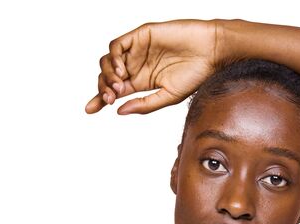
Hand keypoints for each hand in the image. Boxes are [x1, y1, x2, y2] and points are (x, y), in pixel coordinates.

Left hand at [85, 19, 223, 114]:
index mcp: (141, 82)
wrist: (210, 52)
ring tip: (117, 86)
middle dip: (103, 89)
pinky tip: (121, 71)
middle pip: (107, 77)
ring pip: (109, 61)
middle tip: (109, 98)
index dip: (100, 99)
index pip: (114, 91)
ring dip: (107, 75)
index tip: (89, 110)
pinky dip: (114, 57)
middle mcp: (136, 66)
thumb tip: (119, 111)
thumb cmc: (195, 75)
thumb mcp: (167, 97)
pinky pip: (118, 45)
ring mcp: (137, 50)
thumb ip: (144, 105)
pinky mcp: (140, 35)